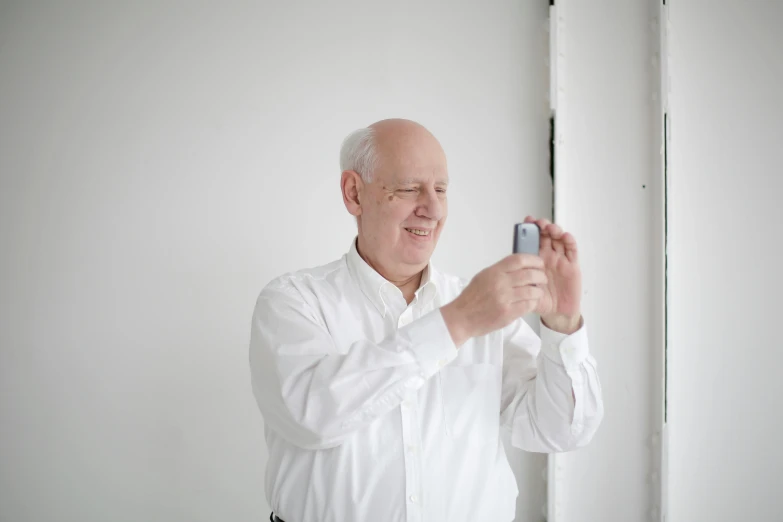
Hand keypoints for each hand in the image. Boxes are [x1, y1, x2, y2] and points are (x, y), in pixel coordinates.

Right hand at [441, 254, 546, 345]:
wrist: (462, 317)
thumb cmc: (471, 298)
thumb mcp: (483, 277)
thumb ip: (500, 271)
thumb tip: (519, 267)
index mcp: (494, 272)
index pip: (518, 260)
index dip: (533, 260)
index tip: (539, 263)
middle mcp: (500, 283)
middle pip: (529, 274)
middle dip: (540, 276)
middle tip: (543, 279)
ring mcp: (504, 299)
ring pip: (532, 291)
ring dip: (539, 291)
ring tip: (538, 292)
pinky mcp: (508, 313)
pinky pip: (528, 305)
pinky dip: (533, 303)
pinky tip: (531, 302)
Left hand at [523, 216, 581, 333]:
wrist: (556, 312)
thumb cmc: (540, 298)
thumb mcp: (524, 287)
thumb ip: (518, 277)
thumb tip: (504, 268)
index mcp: (535, 259)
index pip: (534, 239)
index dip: (531, 229)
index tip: (527, 221)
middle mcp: (549, 256)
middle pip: (547, 235)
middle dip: (543, 226)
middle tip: (539, 223)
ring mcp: (561, 259)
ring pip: (559, 239)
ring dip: (555, 231)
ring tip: (550, 228)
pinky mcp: (572, 265)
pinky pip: (572, 251)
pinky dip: (569, 242)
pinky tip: (565, 236)